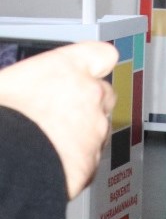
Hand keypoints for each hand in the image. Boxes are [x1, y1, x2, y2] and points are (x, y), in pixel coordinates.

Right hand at [0, 42, 116, 198]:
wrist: (5, 162)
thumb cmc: (2, 119)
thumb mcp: (3, 84)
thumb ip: (23, 82)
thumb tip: (14, 86)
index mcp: (66, 68)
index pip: (101, 55)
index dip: (94, 64)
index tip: (85, 70)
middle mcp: (89, 94)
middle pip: (103, 93)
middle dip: (87, 102)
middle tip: (56, 112)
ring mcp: (96, 129)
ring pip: (98, 128)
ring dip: (80, 133)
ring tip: (46, 141)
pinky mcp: (92, 161)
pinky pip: (88, 159)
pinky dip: (75, 161)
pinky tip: (51, 163)